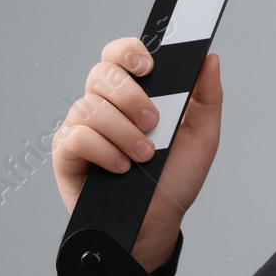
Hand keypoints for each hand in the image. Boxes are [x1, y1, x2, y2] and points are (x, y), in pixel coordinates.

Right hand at [51, 37, 223, 269]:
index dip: (129, 52)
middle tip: (153, 122)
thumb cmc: (174, 180)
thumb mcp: (203, 138)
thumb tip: (209, 59)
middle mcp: (103, 104)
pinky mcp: (66, 153)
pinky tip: (120, 167)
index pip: (119, 54)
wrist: (156, 224)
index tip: (149, 67)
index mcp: (132, 93)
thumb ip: (208, 97)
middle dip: (131, 97)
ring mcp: (81, 127)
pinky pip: (77, 137)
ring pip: (91, 107)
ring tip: (143, 157)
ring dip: (124, 132)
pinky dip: (104, 151)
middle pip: (101, 73)